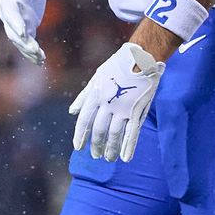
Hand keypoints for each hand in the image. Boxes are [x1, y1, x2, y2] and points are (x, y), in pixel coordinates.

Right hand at [0, 0, 47, 64]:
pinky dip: (33, 53)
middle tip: (35, 50)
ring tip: (41, 58)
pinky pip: (27, 44)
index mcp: (8, 2)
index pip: (11, 15)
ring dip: (30, 52)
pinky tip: (41, 61)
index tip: (23, 33)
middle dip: (24, 43)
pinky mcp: (25, 31)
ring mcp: (16, 26)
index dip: (16, 24)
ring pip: (20, 43)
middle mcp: (9, 17)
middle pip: (13, 33)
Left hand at [69, 43, 164, 162]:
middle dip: (96, 145)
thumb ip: (84, 96)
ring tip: (109, 159)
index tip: (78, 147)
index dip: (80, 135)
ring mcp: (124, 107)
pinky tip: (125, 157)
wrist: (142, 56)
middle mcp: (108, 103)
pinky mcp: (138, 110)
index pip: (84, 120)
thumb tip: (72, 112)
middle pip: (99, 130)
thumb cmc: (118, 65)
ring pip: (114, 134)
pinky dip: (128, 147)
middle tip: (96, 155)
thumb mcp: (98, 77)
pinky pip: (132, 132)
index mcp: (96, 94)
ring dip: (111, 149)